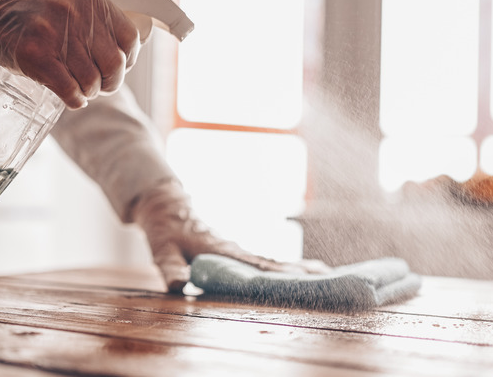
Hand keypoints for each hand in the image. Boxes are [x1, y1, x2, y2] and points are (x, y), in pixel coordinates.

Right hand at [0, 0, 139, 108]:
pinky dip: (74, 101)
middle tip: (99, 87)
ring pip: (92, 81)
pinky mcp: (34, 56)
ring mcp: (54, 34)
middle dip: (110, 82)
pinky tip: (70, 98)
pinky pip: (70, 91)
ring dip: (89, 92)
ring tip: (79, 89)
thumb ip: (91, 17)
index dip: (128, 59)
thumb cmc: (20, 4)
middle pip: (114, 64)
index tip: (120, 68)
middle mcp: (74, 12)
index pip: (129, 37)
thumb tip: (121, 49)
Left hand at [132, 180, 330, 291]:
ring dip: (297, 269)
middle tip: (330, 278)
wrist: (166, 207)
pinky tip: (299, 272)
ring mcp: (238, 251)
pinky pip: (264, 262)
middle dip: (300, 272)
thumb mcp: (162, 251)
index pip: (255, 266)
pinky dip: (283, 268)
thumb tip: (179, 286)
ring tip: (326, 275)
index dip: (279, 275)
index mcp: (222, 252)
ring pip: (272, 262)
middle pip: (272, 264)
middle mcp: (235, 251)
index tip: (303, 280)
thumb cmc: (164, 230)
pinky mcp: (236, 253)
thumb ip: (171, 269)